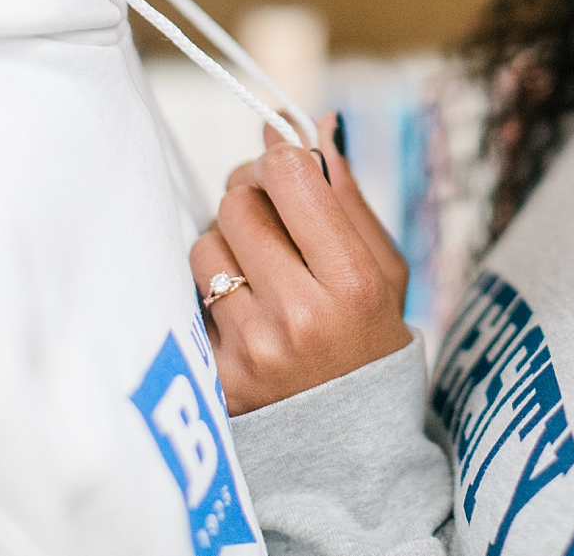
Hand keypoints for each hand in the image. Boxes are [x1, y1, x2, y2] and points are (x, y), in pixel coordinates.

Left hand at [190, 112, 412, 414]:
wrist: (354, 450)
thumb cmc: (371, 342)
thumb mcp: (384, 270)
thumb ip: (346, 197)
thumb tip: (314, 125)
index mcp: (352, 281)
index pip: (290, 175)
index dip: (279, 158)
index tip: (283, 167)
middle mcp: (299, 314)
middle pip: (238, 202)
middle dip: (250, 196)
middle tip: (269, 216)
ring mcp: (251, 349)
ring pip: (205, 245)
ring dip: (226, 245)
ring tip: (258, 273)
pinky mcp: (215, 377)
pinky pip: (189, 297)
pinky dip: (212, 294)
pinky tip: (243, 314)